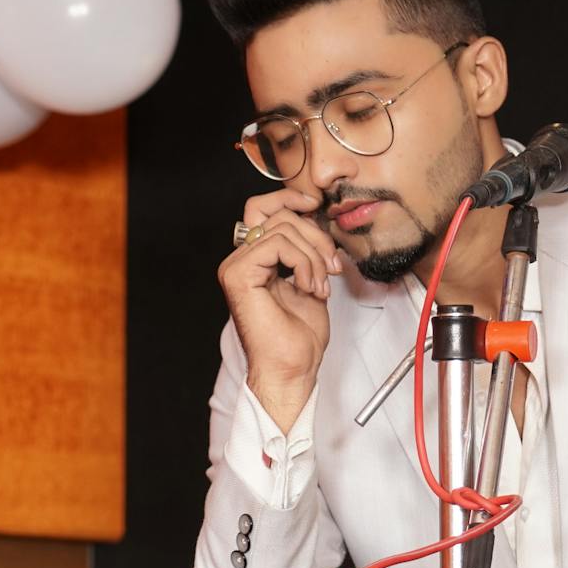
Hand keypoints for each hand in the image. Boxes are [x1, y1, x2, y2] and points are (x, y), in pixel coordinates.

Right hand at [218, 188, 344, 432]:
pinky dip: (303, 262)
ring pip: (282, 227)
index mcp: (254, 260)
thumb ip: (307, 249)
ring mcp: (235, 267)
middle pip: (278, 214)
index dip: (290, 197)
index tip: (316, 205)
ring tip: (320, 284)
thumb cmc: (299, 338)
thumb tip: (317, 218)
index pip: (264, 208)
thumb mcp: (311, 280)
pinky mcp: (237, 275)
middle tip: (332, 266)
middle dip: (315, 235)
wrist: (291, 370)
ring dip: (313, 254)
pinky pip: (277, 243)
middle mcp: (240, 260)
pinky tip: (309, 286)